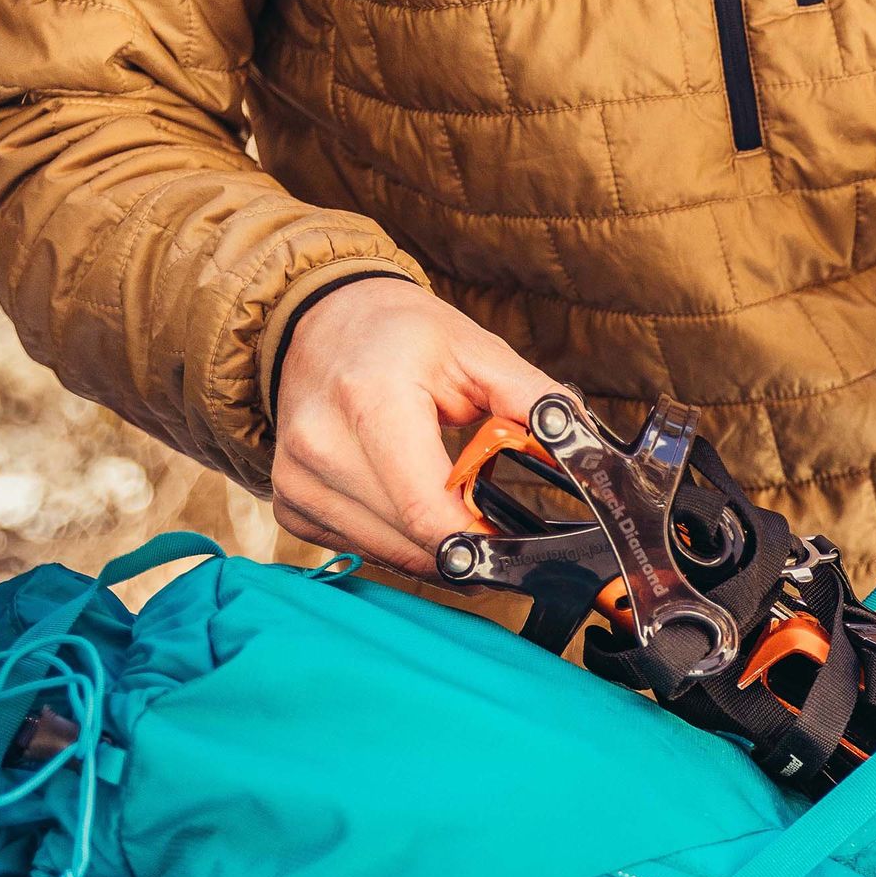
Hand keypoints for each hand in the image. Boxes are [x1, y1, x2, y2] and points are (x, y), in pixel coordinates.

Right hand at [272, 278, 560, 574]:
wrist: (318, 320)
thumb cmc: (397, 334)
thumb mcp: (474, 350)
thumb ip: (534, 402)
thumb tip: (586, 452)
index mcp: (368, 401)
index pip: (428, 512)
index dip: (480, 542)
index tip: (514, 547)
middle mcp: (320, 446)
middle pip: (413, 542)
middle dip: (465, 547)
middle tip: (496, 531)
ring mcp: (298, 480)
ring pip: (389, 556)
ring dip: (432, 549)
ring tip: (453, 511)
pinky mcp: (290, 505)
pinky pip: (360, 550)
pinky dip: (397, 542)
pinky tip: (407, 507)